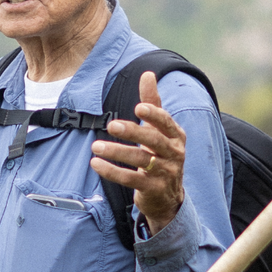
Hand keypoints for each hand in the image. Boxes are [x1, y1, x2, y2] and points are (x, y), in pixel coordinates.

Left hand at [91, 71, 185, 236]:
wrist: (168, 197)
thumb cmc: (161, 155)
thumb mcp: (159, 130)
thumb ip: (153, 103)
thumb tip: (148, 74)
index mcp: (176, 136)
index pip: (165, 122)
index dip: (154, 115)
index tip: (138, 108)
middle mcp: (174, 153)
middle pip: (153, 141)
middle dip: (133, 132)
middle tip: (111, 126)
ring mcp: (165, 173)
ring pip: (141, 161)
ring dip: (117, 152)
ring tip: (95, 146)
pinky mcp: (153, 190)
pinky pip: (131, 180)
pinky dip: (112, 172)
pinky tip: (96, 164)